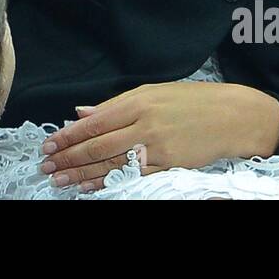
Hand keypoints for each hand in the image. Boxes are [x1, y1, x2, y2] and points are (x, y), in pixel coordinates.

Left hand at [37, 82, 278, 191]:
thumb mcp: (152, 91)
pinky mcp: (168, 167)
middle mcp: (144, 125)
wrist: (232, 116)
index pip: (94, 122)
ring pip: (111, 165)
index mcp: (138, 102)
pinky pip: (131, 177)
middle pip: (97, 146)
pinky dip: (108, 184)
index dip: (68, 136)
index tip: (49, 145)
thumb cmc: (191, 100)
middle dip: (68, 158)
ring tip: (60, 180)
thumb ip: (114, 105)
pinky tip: (90, 188)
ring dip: (82, 174)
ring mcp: (156, 148)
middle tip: (47, 166)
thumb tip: (81, 113)